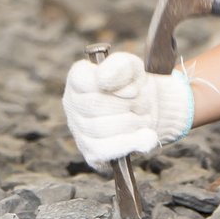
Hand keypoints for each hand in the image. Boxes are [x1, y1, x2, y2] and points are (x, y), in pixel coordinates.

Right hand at [62, 52, 193, 168]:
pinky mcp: (91, 153)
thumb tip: (103, 79)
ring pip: (101, 129)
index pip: (85, 81)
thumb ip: (118, 65)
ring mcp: (79, 130)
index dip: (114, 84)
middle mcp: (72, 104)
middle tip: (143, 103)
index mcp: (77, 79)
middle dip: (126, 104)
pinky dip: (131, 143)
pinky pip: (106, 151)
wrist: (146, 111)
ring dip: (132, 122)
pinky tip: (147, 136)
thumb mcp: (132, 67)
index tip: (134, 87)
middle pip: (95, 106)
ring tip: (143, 117)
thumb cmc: (133, 86)